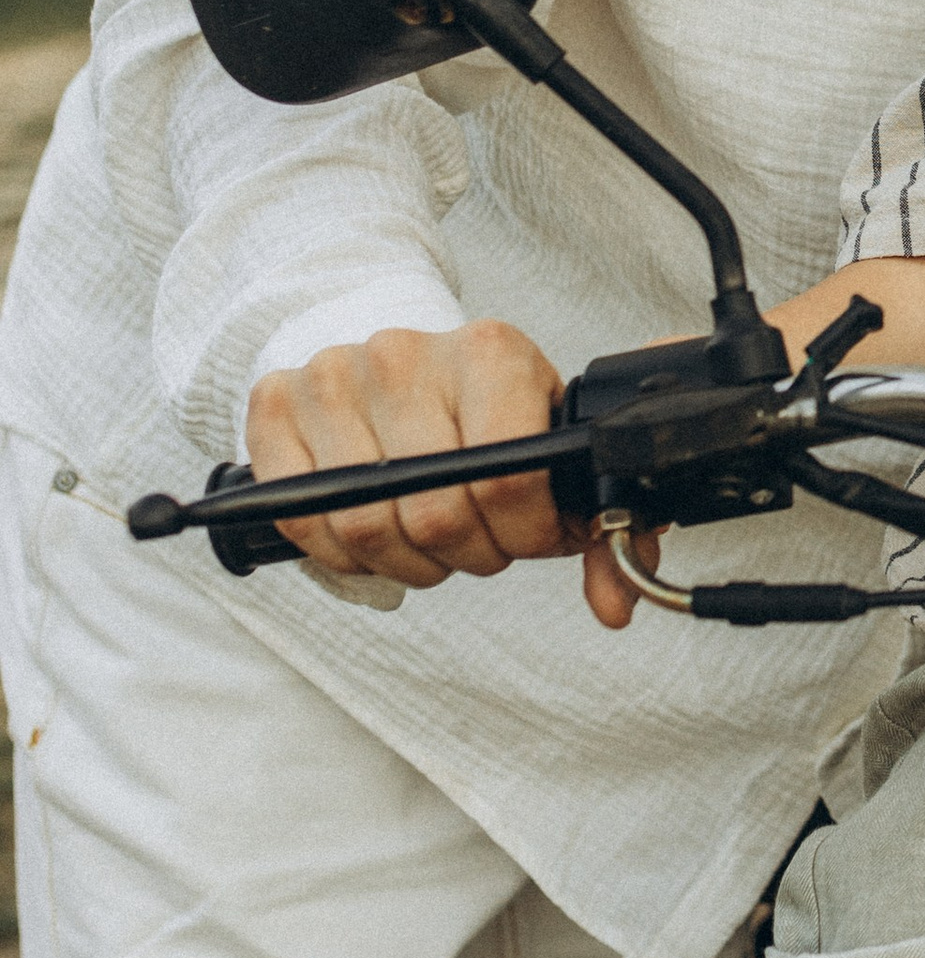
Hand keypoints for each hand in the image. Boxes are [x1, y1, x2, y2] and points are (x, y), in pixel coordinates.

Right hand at [245, 318, 579, 591]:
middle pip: (436, 513)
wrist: (403, 360)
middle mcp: (405, 354)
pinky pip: (302, 519)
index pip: (507, 479)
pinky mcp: (274, 403)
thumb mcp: (550, 445)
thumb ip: (598, 526)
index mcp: (490, 352)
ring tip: (431, 538)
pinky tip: (373, 532)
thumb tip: (617, 605)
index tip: (529, 539)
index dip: (523, 537)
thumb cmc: (484, 411)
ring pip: (366, 526)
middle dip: (469, 553)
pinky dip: (341, 551)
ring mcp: (332, 376)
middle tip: (479, 543)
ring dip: (407, 559)